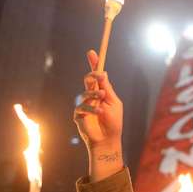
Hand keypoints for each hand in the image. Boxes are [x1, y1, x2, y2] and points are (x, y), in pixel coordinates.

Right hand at [74, 50, 123, 180]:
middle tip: (98, 75)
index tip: (92, 52)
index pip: (96, 76)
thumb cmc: (113, 122)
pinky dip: (92, 108)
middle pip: (88, 80)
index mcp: (101, 92)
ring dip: (94, 93)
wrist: (108, 140)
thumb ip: (107, 88)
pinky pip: (82, 107)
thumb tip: (103, 72)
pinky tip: (100, 112)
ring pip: (84, 93)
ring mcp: (84, 105)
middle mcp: (91, 96)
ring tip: (101, 97)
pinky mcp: (79, 115)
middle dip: (92, 75)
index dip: (94, 64)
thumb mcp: (113, 102)